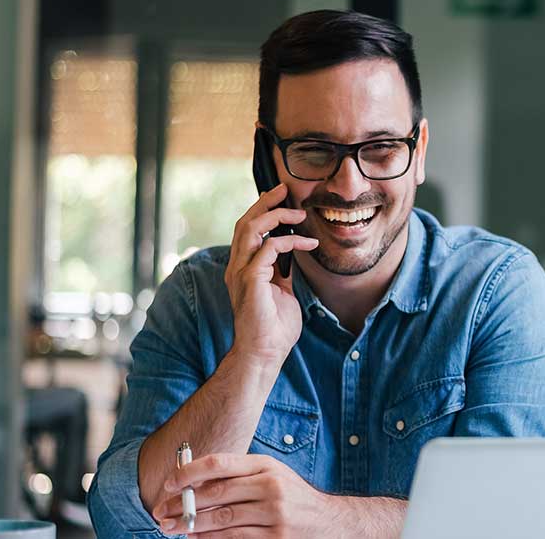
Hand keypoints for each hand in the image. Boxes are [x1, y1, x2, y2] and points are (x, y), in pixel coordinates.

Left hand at [154, 453, 333, 537]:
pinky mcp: (275, 538)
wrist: (329, 521)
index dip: (189, 473)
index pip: (219, 463)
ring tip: (171, 528)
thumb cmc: (292, 497)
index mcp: (266, 466)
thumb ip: (238, 476)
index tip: (169, 484)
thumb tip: (193, 482)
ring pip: (221, 520)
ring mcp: (274, 514)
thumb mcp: (270, 476)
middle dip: (182, 504)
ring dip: (190, 526)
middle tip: (160, 512)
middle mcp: (271, 487)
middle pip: (215, 494)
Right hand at [225, 183, 318, 363]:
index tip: (281, 198)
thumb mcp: (281, 291)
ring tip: (297, 213)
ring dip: (275, 216)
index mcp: (242, 268)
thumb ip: (281, 271)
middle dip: (265, 202)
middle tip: (285, 190)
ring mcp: (240, 273)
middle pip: (244, 222)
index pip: (247, 230)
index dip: (262, 210)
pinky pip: (267, 248)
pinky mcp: (250, 280)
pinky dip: (288, 241)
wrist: (265, 353)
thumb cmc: (274, 328)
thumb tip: (291, 254)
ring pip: (250, 229)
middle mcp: (237, 267)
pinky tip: (307, 244)